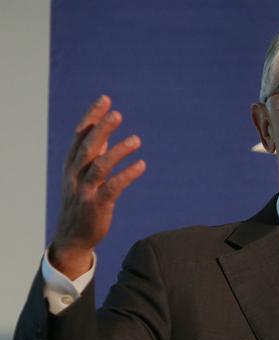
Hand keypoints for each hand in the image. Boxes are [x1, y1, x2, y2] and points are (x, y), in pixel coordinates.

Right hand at [50, 95, 145, 278]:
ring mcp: (86, 190)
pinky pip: (113, 187)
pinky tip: (142, 165)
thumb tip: (102, 132)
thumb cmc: (81, 202)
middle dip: (101, 129)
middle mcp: (76, 175)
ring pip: (100, 166)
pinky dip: (127, 175)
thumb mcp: (80, 176)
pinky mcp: (97, 205)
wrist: (73, 236)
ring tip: (136, 139)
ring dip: (118, 151)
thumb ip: (91, 155)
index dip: (92, 117)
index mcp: (71, 165)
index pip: (80, 135)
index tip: (105, 99)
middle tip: (117, 114)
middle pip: (88, 147)